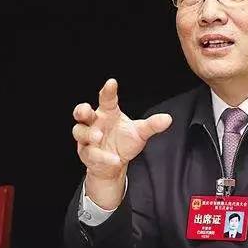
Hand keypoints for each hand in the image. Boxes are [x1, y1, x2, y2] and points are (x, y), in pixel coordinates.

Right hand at [73, 79, 171, 207]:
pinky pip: (90, 153)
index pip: (107, 99)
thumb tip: (168, 119)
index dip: (108, 90)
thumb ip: (152, 125)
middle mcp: (95, 123)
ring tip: (99, 137)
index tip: (111, 82)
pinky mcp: (86, 153)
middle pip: (82, 113)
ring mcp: (88, 138)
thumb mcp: (140, 133)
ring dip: (88, 133)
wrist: (114, 164)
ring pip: (80, 131)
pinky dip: (102, 156)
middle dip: (81, 110)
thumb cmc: (124, 141)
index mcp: (108, 113)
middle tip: (86, 111)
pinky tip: (114, 160)